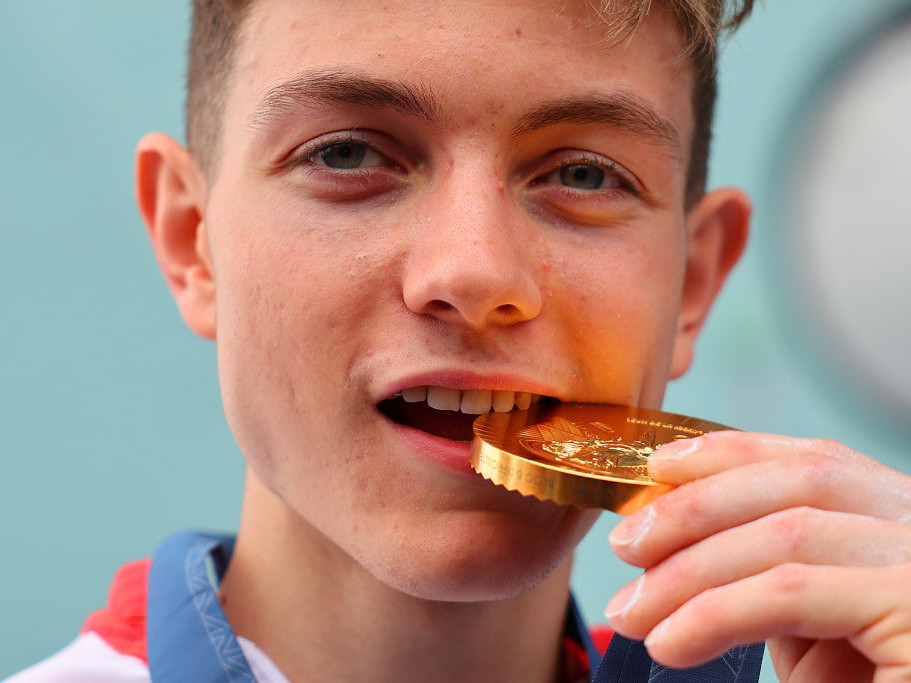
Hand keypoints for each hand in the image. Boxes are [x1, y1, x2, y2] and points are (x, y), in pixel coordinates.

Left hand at [604, 431, 910, 680]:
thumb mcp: (821, 635)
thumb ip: (777, 582)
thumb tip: (687, 551)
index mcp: (910, 524)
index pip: (818, 461)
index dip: (730, 454)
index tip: (658, 467)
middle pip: (801, 482)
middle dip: (697, 506)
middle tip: (625, 544)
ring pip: (787, 535)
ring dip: (689, 570)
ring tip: (632, 612)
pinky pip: (791, 594)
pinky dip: (715, 612)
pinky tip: (670, 642)